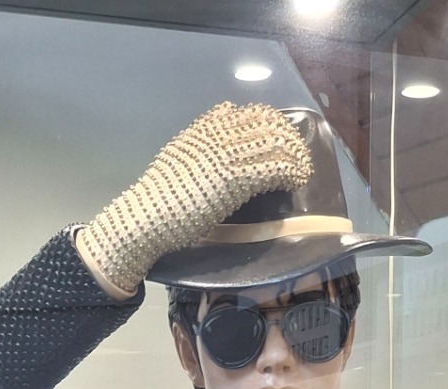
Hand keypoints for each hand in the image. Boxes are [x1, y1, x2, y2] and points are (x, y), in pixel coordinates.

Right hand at [78, 103, 311, 295]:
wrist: (146, 216)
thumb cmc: (159, 199)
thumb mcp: (178, 159)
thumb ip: (198, 147)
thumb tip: (214, 144)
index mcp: (203, 129)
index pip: (245, 112)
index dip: (267, 122)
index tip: (278, 137)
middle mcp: (217, 134)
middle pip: (265, 122)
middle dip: (286, 137)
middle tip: (297, 155)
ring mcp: (227, 154)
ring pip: (274, 142)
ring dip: (294, 155)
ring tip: (301, 169)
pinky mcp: (236, 178)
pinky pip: (274, 167)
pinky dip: (291, 172)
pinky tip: (296, 181)